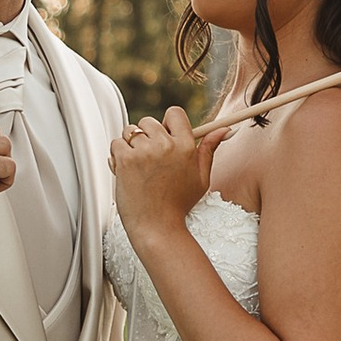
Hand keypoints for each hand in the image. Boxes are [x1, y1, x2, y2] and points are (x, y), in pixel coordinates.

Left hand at [109, 104, 219, 239]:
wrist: (157, 227)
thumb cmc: (179, 204)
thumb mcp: (201, 178)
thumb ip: (209, 150)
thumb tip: (224, 129)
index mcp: (185, 146)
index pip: (174, 113)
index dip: (167, 124)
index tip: (164, 138)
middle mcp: (165, 145)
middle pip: (149, 121)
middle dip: (146, 137)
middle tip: (149, 160)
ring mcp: (144, 152)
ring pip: (130, 131)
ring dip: (130, 146)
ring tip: (138, 168)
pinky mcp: (126, 160)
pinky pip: (116, 144)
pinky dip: (118, 156)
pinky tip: (127, 172)